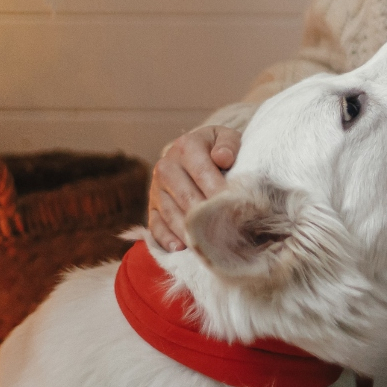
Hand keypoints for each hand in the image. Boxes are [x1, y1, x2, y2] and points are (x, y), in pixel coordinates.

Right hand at [149, 126, 241, 250]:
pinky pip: (155, 226)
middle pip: (186, 197)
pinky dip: (167, 239)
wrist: (196, 153)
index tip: (235, 209)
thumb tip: (223, 158)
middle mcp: (166, 166)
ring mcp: (156, 189)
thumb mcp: (226, 138)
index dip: (218, 192)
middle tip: (227, 233)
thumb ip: (228, 144)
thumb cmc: (217, 148)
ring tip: (208, 246)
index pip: (202, 172)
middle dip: (206, 217)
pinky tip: (181, 248)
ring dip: (190, 232)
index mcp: (186, 146)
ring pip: (171, 214)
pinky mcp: (151, 207)